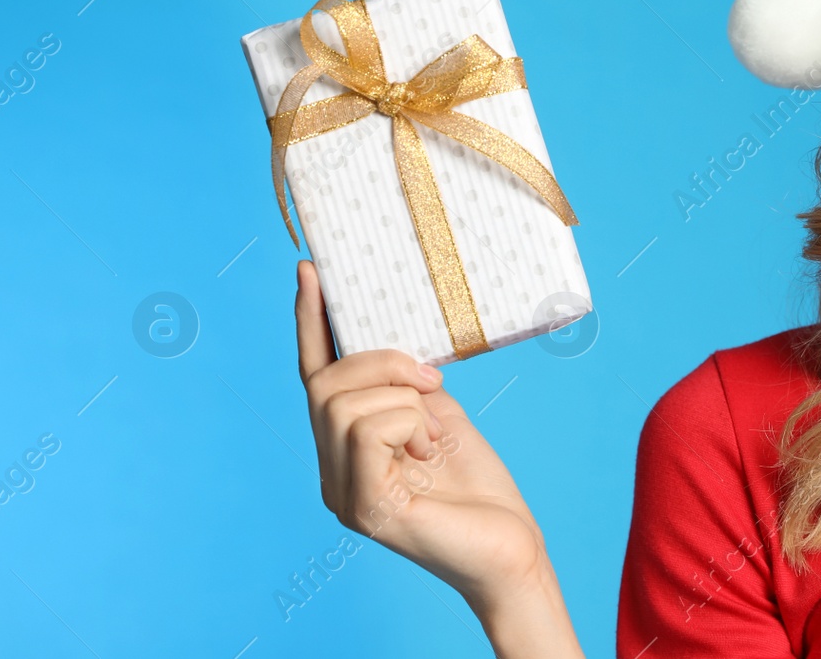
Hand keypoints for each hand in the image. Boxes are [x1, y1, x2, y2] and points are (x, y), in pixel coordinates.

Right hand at [294, 259, 560, 620]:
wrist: (509, 551)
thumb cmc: (478, 489)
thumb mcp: (439, 417)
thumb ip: (405, 387)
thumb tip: (391, 351)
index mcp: (344, 449)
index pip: (315, 377)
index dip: (311, 323)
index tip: (312, 269)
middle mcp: (331, 472)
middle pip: (326, 383)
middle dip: (382, 363)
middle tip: (432, 380)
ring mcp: (341, 493)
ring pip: (344, 402)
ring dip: (405, 401)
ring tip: (435, 434)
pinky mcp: (363, 507)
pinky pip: (368, 430)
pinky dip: (409, 424)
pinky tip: (430, 450)